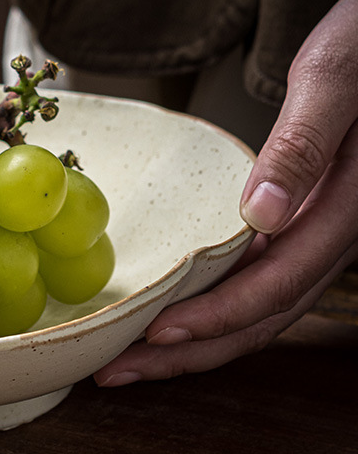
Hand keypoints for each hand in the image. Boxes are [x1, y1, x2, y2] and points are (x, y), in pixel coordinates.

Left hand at [94, 0, 357, 385]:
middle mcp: (333, 235)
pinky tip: (176, 314)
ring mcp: (318, 234)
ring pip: (261, 310)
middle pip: (263, 317)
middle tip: (118, 371)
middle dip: (191, 352)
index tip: (156, 336)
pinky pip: (260, 283)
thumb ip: (303, 146)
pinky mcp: (302, 224)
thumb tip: (263, 216)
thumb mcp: (332, 82)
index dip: (217, 318)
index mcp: (344, 210)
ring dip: (198, 341)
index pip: (277, 285)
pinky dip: (215, 308)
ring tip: (133, 359)